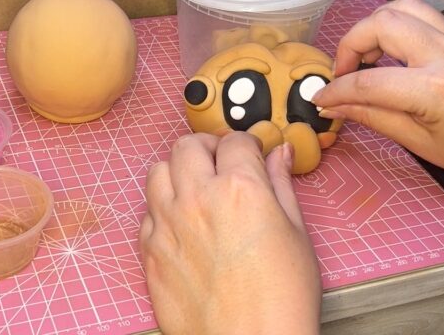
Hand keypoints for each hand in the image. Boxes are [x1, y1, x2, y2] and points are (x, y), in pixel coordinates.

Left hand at [140, 132, 320, 333]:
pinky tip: (183, 222)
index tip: (253, 153)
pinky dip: (162, 208)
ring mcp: (167, 225)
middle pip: (188, 145)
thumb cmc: (280, 302)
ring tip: (197, 186)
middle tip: (223, 161)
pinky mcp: (150, 252)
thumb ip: (282, 186)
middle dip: (208, 146)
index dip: (249, 144)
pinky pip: (146, 212)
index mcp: (239, 189)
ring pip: (158, 171)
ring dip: (178, 171)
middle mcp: (196, 199)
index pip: (235, 141)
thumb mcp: (297, 235)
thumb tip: (278, 157)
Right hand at [312, 0, 443, 189]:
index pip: (367, 81)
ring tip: (368, 57)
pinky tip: (394, 54)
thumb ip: (373, 117)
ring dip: (375, 27)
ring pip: (403, 6)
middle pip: (381, 23)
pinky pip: (423, 15)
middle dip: (351, 45)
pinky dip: (399, 26)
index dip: (335, 90)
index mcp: (435, 88)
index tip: (321, 98)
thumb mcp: (420, 144)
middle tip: (345, 73)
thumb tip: (335, 106)